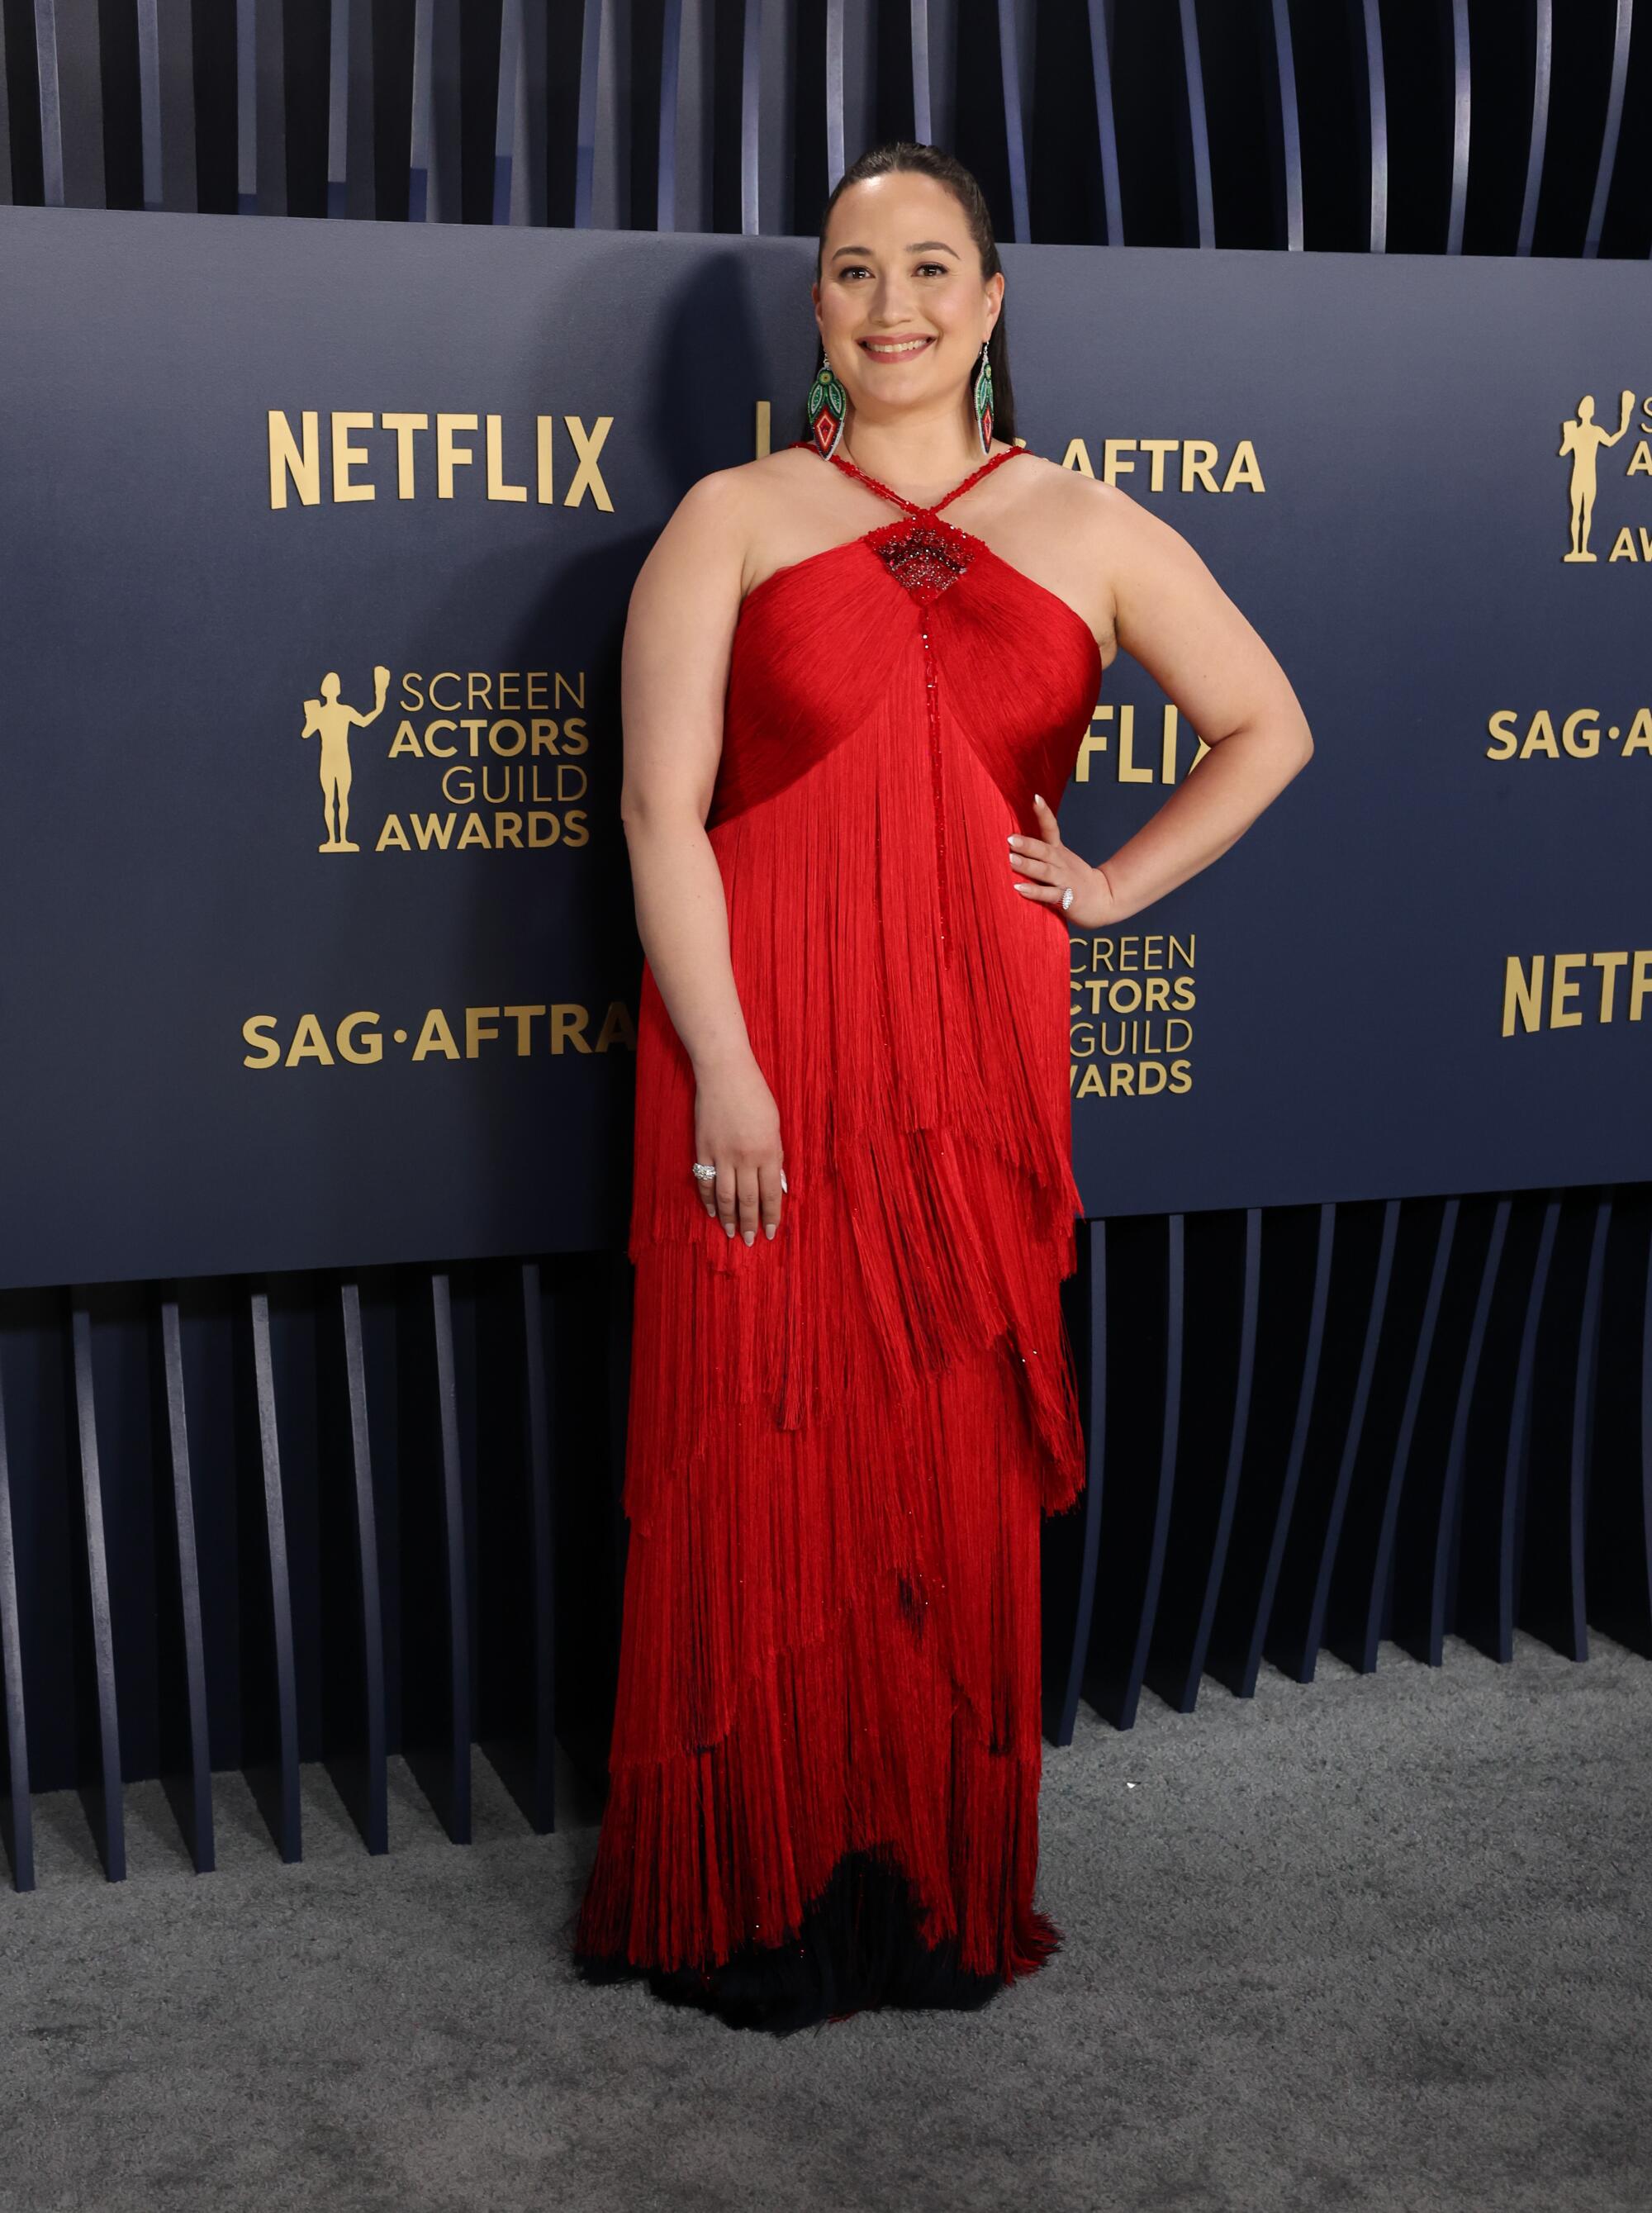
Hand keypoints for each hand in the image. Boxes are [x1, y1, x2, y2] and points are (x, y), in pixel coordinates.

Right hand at [692, 1057, 785, 1243]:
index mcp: (769, 1151)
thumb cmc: (756, 1095)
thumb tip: (777, 1186)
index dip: (771, 1216)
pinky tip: (712, 1211)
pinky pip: (705, 1180)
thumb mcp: (775, 1125)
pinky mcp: (703, 1148)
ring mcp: (722, 1154)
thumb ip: (776, 1157)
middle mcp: (746, 1157)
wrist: (725, 1073)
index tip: (770, 1232)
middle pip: (748, 1200)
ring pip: (725, 1196)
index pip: (770, 1194)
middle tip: (749, 1241)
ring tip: (731, 1233)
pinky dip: (708, 1199)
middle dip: (750, 1223)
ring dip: (729, 1217)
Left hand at [1007, 794, 1119, 928]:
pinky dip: (1035, 891)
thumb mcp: (1059, 859)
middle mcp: (1061, 863)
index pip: (1051, 829)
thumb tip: (1012, 838)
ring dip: (1028, 866)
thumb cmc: (1073, 878)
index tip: (1036, 798)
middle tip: (1010, 838)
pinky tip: (1019, 888)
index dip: (1044, 814)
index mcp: (1058, 852)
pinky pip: (1049, 894)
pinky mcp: (1066, 898)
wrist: (1103, 898)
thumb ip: (1039, 851)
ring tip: (1012, 860)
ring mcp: (1064, 880)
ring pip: (1045, 871)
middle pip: (1044, 850)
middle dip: (1027, 844)